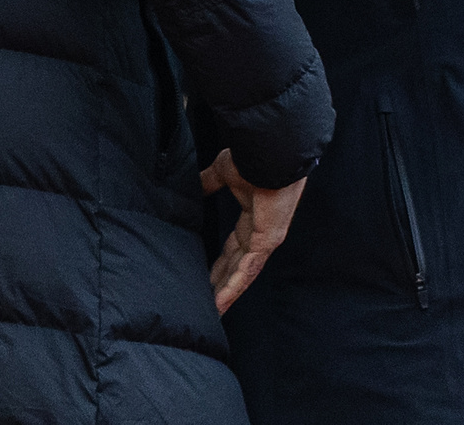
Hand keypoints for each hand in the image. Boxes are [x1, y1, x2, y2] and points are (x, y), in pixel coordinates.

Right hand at [201, 148, 306, 314]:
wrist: (270, 151)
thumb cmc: (252, 156)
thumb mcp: (223, 172)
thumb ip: (208, 183)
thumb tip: (192, 186)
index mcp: (253, 217)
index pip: (234, 247)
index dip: (221, 263)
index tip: (207, 277)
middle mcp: (260, 231)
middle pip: (238, 265)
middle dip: (222, 283)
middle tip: (207, 303)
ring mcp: (265, 239)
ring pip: (243, 273)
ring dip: (227, 293)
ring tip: (212, 312)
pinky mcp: (267, 241)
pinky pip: (248, 269)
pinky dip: (233, 287)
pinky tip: (220, 303)